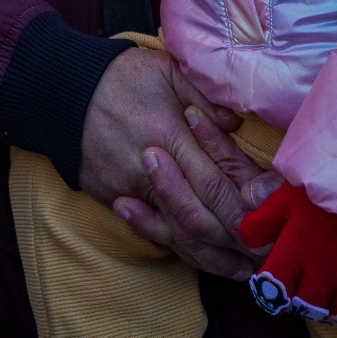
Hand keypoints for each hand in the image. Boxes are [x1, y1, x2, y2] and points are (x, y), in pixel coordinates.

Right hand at [78, 46, 263, 279]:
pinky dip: (181, 250)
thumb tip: (236, 122)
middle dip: (239, 240)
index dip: (248, 207)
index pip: (218, 181)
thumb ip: (204, 94)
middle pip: (203, 217)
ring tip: (246, 268)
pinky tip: (205, 259)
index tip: (275, 222)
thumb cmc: (120, 75)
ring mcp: (132, 190)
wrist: (61, 89)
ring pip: (179, 235)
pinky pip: (154, 233)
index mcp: (172, 134)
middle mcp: (154, 170)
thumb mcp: (165, 69)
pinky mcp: (115, 200)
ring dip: (215, 256)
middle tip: (271, 255)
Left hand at [240, 181, 336, 319]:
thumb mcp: (288, 196)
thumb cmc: (330, 182)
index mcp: (295, 253)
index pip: (271, 288)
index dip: (269, 291)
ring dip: (336, 309)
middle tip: (307, 293)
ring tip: (336, 297)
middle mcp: (322, 274)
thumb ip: (264, 220)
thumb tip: (245, 237)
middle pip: (306, 307)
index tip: (274, 287)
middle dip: (303, 303)